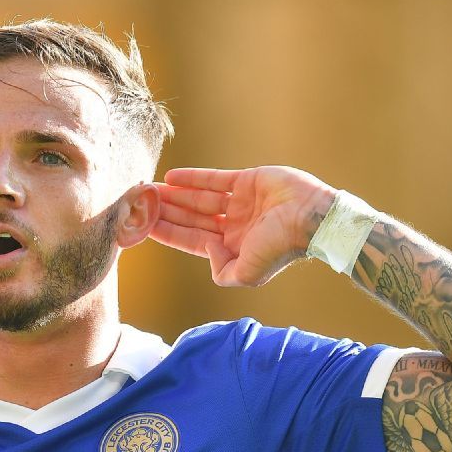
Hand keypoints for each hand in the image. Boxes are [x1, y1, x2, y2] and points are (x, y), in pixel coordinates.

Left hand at [152, 165, 335, 286]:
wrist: (312, 218)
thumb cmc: (280, 247)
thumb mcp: (248, 274)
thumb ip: (223, 272)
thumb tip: (205, 251)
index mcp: (233, 248)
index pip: (191, 241)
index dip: (167, 233)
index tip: (143, 226)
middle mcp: (233, 226)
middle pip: (191, 219)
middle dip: (166, 212)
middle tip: (140, 204)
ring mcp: (240, 203)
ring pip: (199, 199)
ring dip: (175, 195)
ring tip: (150, 190)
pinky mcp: (248, 181)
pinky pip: (214, 180)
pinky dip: (193, 178)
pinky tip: (171, 177)